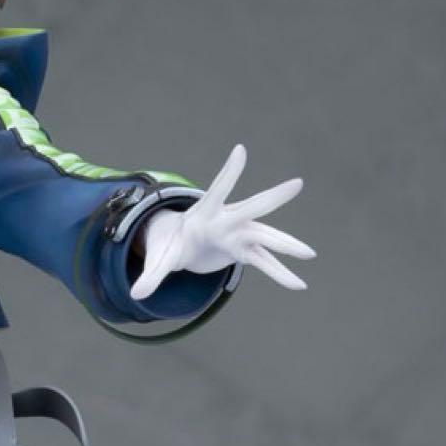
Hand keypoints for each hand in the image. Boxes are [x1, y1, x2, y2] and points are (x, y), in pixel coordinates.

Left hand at [131, 144, 314, 300]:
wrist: (184, 243)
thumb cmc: (172, 243)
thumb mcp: (160, 259)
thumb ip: (150, 275)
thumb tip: (135, 295)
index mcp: (204, 214)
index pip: (217, 190)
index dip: (228, 172)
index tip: (240, 150)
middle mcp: (227, 220)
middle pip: (251, 208)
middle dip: (272, 198)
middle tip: (297, 183)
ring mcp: (240, 234)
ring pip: (267, 237)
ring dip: (287, 245)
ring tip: (310, 254)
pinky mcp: (245, 250)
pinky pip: (266, 262)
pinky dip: (280, 273)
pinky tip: (298, 285)